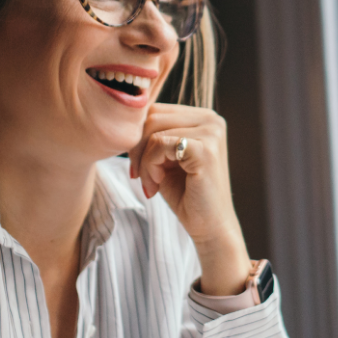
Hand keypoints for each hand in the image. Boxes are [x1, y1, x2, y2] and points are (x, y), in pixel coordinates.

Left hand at [129, 104, 250, 294]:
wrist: (210, 227)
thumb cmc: (186, 194)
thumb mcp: (165, 158)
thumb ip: (153, 134)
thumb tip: (127, 118)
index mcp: (203, 117)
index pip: (155, 110)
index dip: (137, 137)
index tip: (136, 167)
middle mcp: (211, 119)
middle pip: (151, 116)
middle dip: (136, 148)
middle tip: (138, 176)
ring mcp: (211, 132)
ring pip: (153, 131)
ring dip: (143, 161)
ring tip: (150, 183)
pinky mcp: (205, 149)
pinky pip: (159, 145)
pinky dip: (149, 167)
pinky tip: (156, 184)